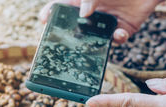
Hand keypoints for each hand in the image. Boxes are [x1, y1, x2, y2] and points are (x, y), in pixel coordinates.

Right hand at [39, 0, 161, 42]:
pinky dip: (117, 38)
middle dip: (67, 37)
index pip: (60, 7)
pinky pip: (116, 40)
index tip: (44, 19)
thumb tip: (83, 14)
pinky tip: (119, 32)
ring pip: (93, 39)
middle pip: (74, 28)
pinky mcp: (122, 30)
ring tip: (92, 41)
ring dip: (93, 42)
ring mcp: (105, 24)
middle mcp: (91, 15)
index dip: (49, 13)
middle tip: (62, 43)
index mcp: (82, 2)